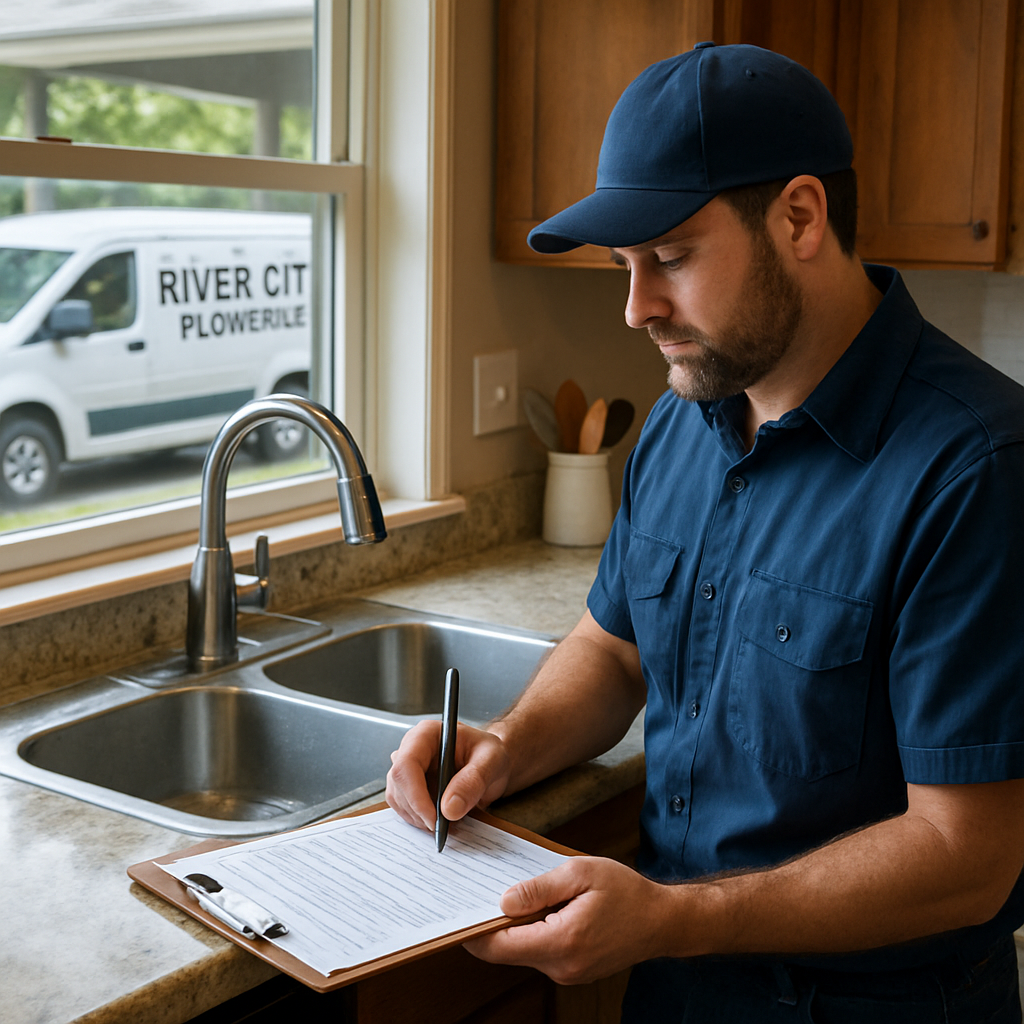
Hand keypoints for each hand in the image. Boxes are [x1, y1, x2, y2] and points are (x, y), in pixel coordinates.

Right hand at [386, 719, 511, 830]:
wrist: (491, 764)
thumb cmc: (490, 754)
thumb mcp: (492, 761)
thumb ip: (473, 781)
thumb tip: (449, 808)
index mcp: (427, 734)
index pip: (406, 764)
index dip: (415, 794)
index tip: (434, 818)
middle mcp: (412, 749)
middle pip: (398, 784)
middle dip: (419, 811)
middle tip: (444, 827)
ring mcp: (408, 768)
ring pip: (398, 798)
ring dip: (419, 818)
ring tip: (448, 823)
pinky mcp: (409, 786)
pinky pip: (404, 807)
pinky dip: (420, 820)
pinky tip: (441, 820)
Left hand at [464, 857, 667, 984]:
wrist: (662, 921)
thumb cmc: (626, 892)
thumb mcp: (580, 874)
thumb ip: (539, 888)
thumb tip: (503, 901)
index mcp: (561, 942)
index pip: (500, 946)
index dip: (474, 931)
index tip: (458, 912)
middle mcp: (561, 966)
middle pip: (508, 950)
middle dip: (492, 923)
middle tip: (479, 893)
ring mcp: (567, 972)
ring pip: (524, 950)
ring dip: (515, 926)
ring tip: (516, 894)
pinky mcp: (572, 970)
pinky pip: (540, 951)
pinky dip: (532, 931)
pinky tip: (538, 907)